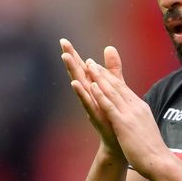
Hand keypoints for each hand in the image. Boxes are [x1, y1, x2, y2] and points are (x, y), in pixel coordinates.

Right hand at [60, 39, 123, 155]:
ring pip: (80, 86)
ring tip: (65, 57)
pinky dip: (81, 93)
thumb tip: (109, 47)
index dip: (74, 54)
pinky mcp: (95, 115)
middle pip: (77, 73)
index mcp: (93, 88)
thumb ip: (112, 69)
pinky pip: (87, 103)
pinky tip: (75, 84)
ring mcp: (91, 105)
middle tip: (62, 44)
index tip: (64, 40)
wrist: (119, 140)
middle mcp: (89, 95)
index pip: (82, 68)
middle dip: (70, 59)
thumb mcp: (114, 88)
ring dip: (73, 72)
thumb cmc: (114, 114)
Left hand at [84, 53, 167, 176]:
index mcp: (140, 108)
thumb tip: (137, 115)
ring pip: (112, 92)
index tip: (101, 69)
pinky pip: (110, 106)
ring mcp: (130, 114)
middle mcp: (136, 107)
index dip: (111, 78)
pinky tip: (92, 86)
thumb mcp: (145, 128)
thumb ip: (139, 118)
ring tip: (88, 65)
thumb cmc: (152, 149)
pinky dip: (100, 94)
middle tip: (91, 61)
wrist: (159, 161)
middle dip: (103, 73)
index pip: (124, 89)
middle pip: (117, 86)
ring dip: (99, 78)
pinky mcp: (124, 123)